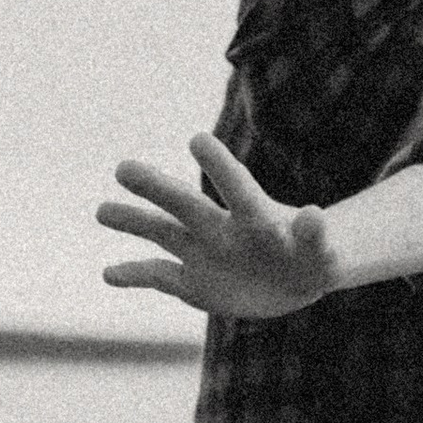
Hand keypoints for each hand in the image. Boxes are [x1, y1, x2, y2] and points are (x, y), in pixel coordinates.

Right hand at [97, 135, 343, 320]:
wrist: (296, 277)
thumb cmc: (311, 257)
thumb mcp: (322, 254)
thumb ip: (316, 237)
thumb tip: (314, 215)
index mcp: (254, 216)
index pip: (236, 187)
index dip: (219, 166)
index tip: (198, 139)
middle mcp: (220, 228)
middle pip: (184, 204)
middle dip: (155, 188)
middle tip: (123, 169)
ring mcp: (202, 253)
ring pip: (161, 233)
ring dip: (133, 223)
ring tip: (101, 211)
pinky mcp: (192, 283)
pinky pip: (158, 277)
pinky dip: (134, 275)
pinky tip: (108, 273)